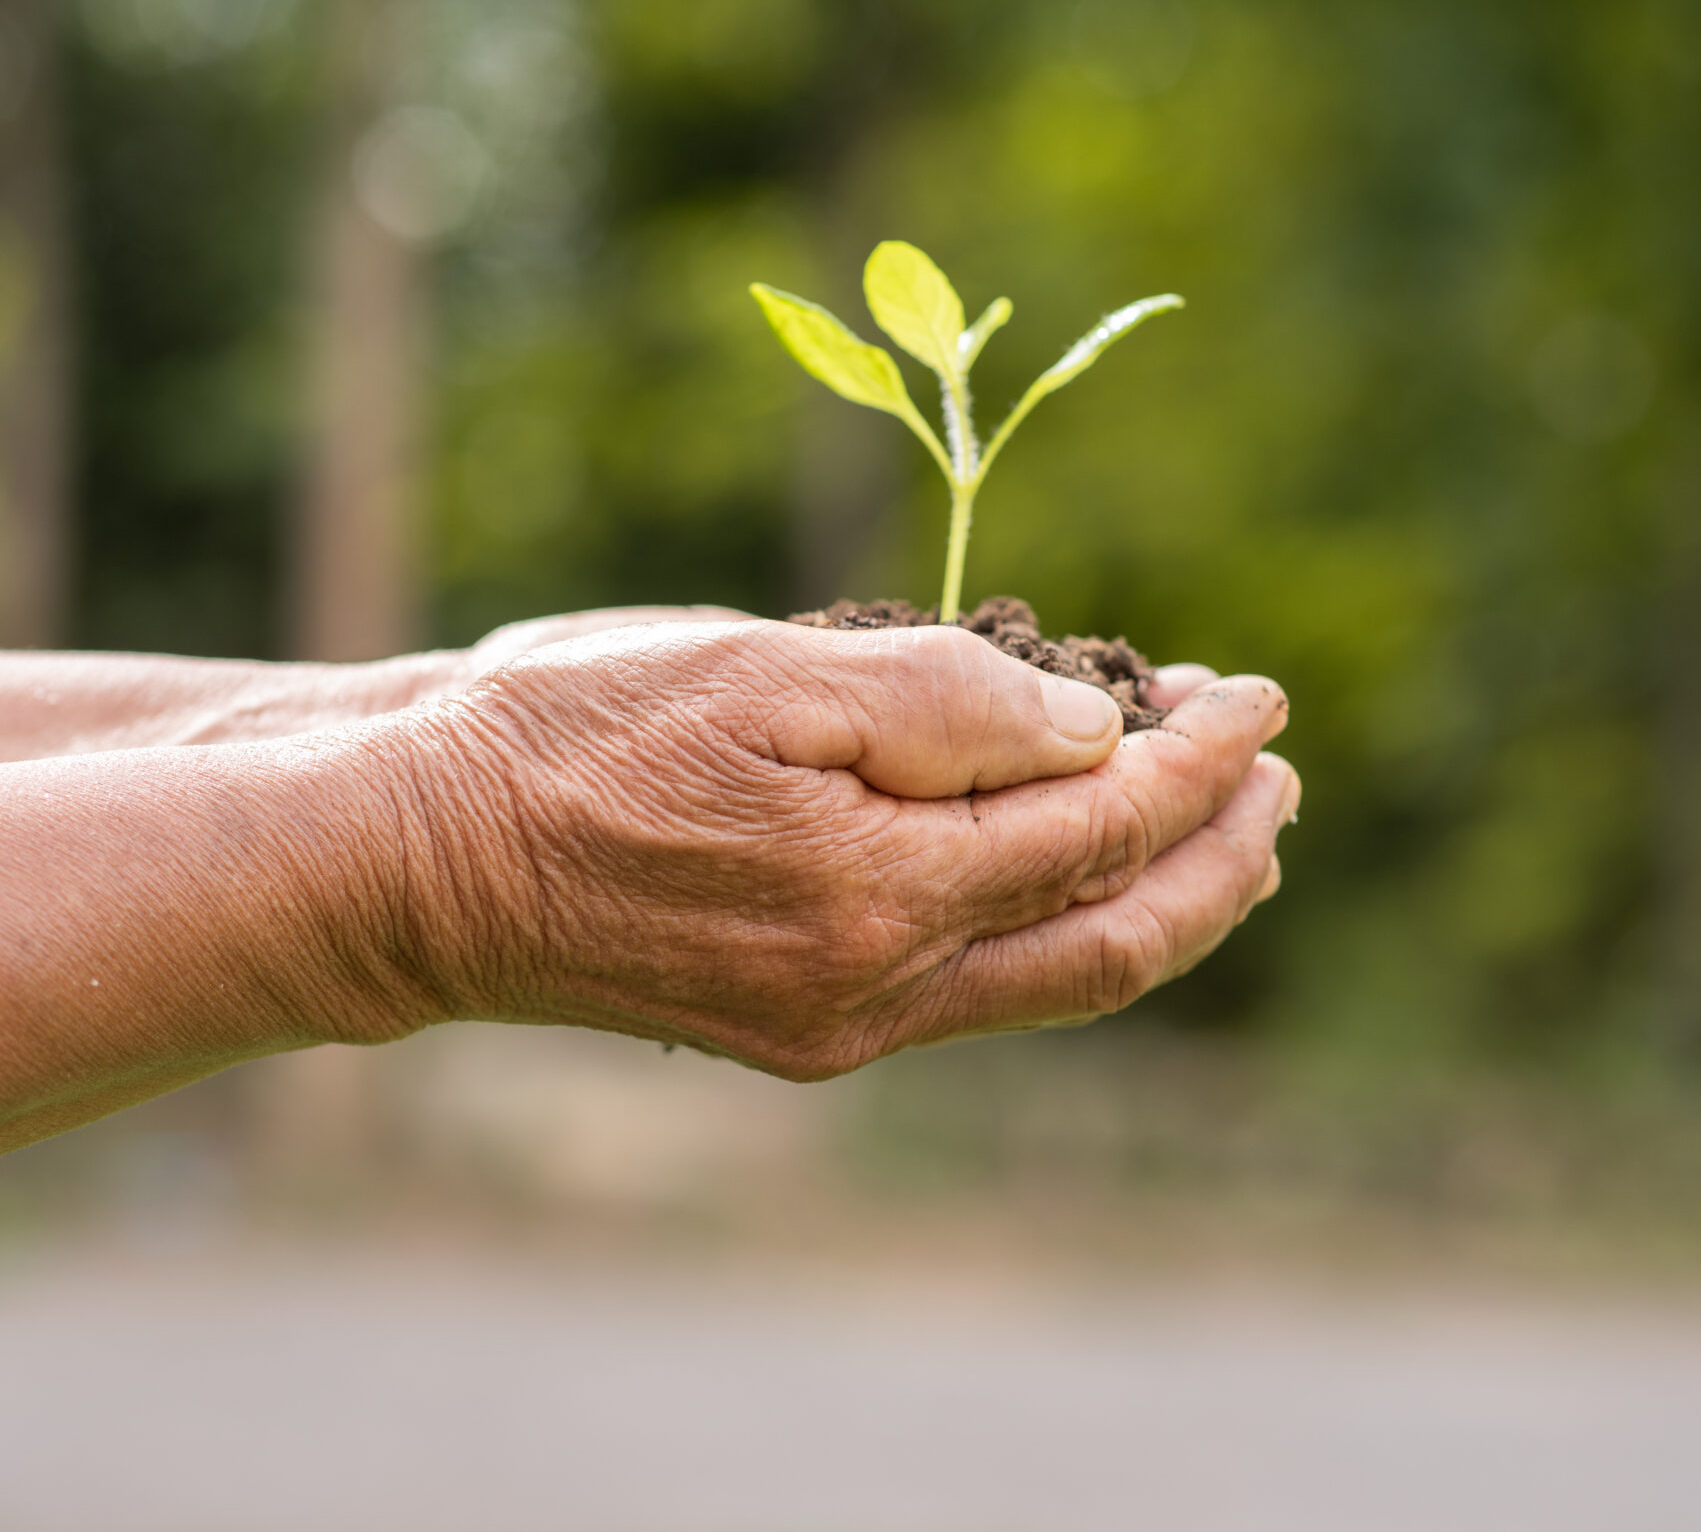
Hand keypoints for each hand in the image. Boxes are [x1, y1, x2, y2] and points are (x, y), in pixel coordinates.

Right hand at [351, 620, 1295, 1078]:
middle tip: (1279, 776)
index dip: (1202, 759)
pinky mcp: (804, 1031)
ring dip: (1156, 901)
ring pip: (1057, 980)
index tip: (1260, 697)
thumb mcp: (757, 670)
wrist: (420, 861)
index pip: (1105, 824)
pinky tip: (1070, 863)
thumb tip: (1099, 733)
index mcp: (881, 892)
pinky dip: (1057, 921)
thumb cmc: (567, 735)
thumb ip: (942, 701)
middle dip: (1221, 858)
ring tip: (1220, 828)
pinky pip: (980, 988)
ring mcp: (842, 1024)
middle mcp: (879, 988)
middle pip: (1115, 940)